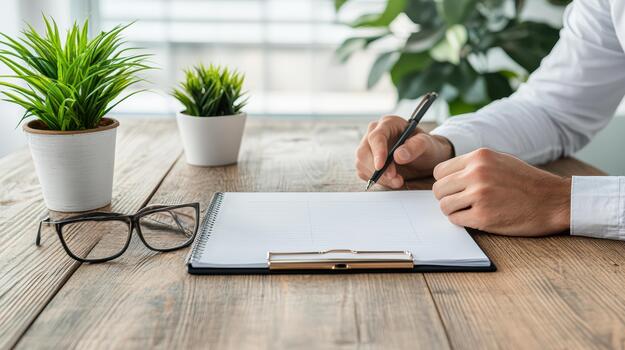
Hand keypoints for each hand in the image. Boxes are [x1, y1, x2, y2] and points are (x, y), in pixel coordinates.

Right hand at [355, 116, 453, 188]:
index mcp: (388, 124)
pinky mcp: (367, 162)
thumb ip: (416, 146)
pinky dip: (377, 180)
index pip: (376, 136)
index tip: (381, 166)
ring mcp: (369, 148)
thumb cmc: (426, 147)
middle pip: (364, 152)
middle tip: (396, 179)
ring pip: (362, 164)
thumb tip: (398, 155)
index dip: (377, 151)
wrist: (425, 158)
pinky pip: (364, 172)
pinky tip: (391, 180)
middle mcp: (375, 133)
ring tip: (398, 181)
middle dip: (378, 169)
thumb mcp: (427, 145)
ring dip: (379, 177)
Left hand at [432, 148, 570, 235]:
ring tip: (470, 210)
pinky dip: (462, 221)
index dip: (446, 182)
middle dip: (447, 197)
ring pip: (444, 205)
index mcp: (479, 157)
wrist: (555, 201)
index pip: (440, 171)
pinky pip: (455, 220)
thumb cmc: (527, 182)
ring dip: (453, 210)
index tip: (455, 189)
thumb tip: (447, 176)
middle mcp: (477, 173)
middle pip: (438, 189)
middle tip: (461, 202)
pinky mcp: (483, 216)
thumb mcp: (500, 161)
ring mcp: (479, 195)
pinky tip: (477, 218)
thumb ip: (474, 165)